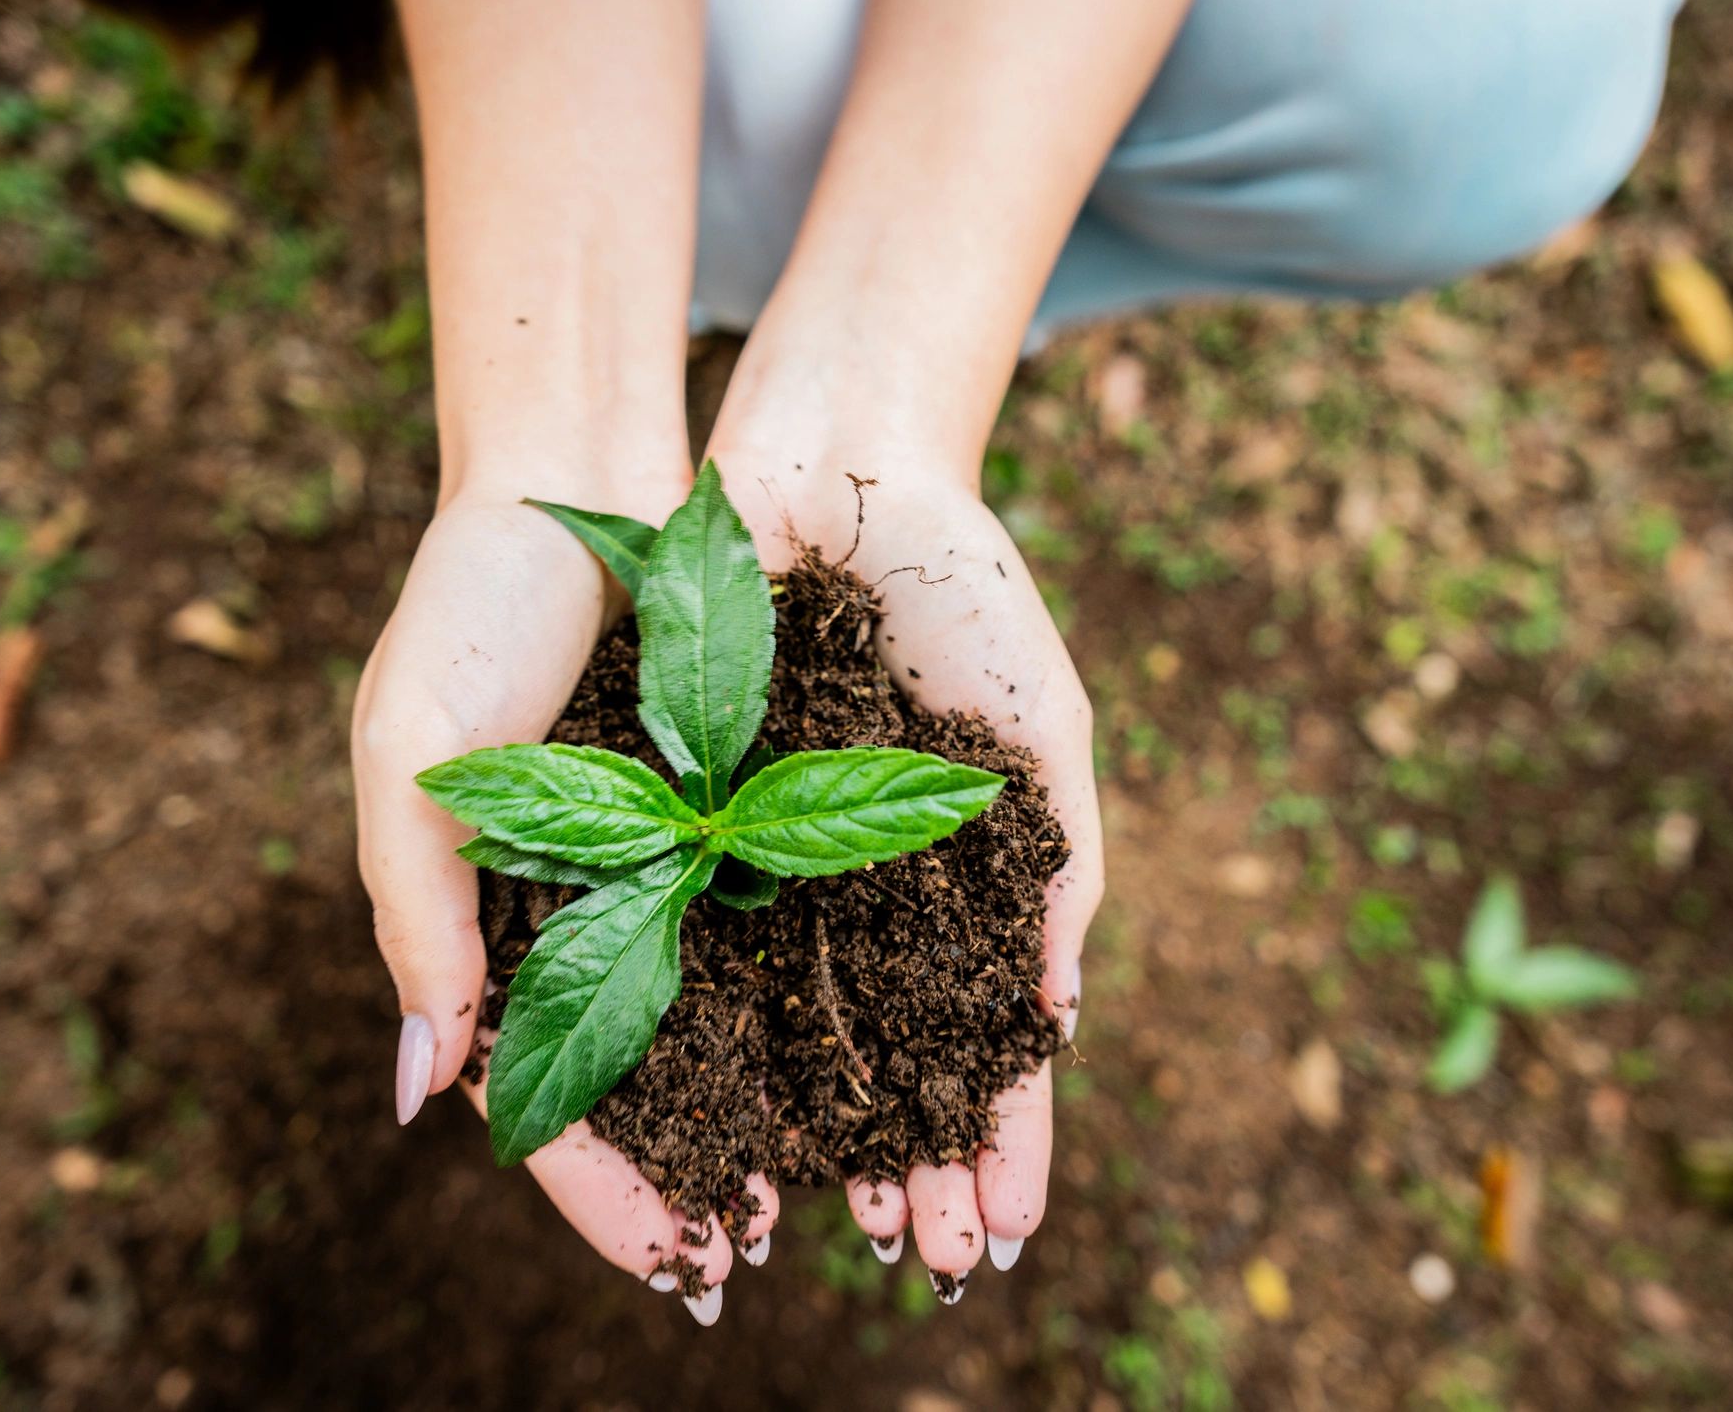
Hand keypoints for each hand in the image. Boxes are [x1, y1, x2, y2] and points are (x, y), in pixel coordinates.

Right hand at [351, 467, 777, 1320]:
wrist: (578, 477)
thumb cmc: (466, 608)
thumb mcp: (408, 759)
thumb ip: (415, 915)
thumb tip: (422, 1094)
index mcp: (491, 916)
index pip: (534, 1086)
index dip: (594, 1181)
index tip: (663, 1260)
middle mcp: (587, 904)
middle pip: (638, 1073)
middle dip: (688, 1171)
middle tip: (750, 1256)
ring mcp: (668, 861)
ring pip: (720, 1015)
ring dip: (765, 1106)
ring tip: (829, 1193)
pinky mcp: (745, 804)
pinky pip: (782, 917)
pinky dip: (815, 990)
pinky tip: (868, 1055)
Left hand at [709, 424, 1102, 1287]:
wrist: (840, 467)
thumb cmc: (965, 590)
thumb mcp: (1038, 735)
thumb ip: (1056, 872)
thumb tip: (1057, 1019)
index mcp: (945, 878)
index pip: (974, 1036)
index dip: (991, 1135)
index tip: (1006, 1230)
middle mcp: (851, 890)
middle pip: (881, 1056)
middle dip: (907, 1164)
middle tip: (928, 1265)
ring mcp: (763, 864)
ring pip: (786, 1028)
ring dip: (816, 1132)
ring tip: (837, 1231)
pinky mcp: (675, 821)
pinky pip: (689, 943)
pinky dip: (713, 1032)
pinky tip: (729, 1117)